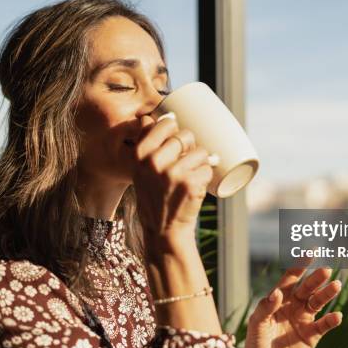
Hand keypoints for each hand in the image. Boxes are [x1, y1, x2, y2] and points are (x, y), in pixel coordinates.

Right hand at [131, 114, 213, 248]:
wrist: (163, 230)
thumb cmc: (154, 196)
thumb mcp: (140, 170)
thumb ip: (148, 145)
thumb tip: (161, 117)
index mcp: (140, 154)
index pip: (164, 123)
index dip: (174, 130)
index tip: (175, 142)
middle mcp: (153, 161)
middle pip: (185, 135)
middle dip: (190, 148)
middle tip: (184, 165)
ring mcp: (172, 172)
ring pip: (200, 151)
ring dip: (200, 163)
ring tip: (189, 178)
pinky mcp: (190, 183)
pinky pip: (208, 167)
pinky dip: (206, 177)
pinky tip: (194, 188)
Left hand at [242, 261, 342, 347]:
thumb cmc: (256, 343)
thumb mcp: (256, 324)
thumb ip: (266, 308)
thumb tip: (277, 292)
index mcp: (279, 298)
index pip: (291, 277)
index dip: (301, 264)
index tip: (311, 252)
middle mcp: (294, 305)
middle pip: (307, 287)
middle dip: (316, 278)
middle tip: (326, 270)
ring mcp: (304, 319)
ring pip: (318, 302)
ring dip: (327, 294)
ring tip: (336, 285)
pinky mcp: (312, 335)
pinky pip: (324, 325)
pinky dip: (331, 320)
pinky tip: (337, 315)